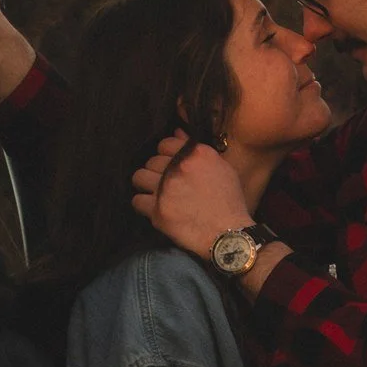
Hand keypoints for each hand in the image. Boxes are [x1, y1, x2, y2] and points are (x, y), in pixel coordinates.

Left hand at [130, 129, 252, 258]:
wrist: (229, 234)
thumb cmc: (230, 203)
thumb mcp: (223, 169)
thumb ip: (198, 151)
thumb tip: (177, 132)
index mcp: (196, 154)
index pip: (165, 144)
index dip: (166, 155)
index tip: (170, 165)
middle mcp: (178, 167)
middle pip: (152, 161)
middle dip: (156, 171)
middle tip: (164, 183)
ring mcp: (166, 189)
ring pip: (139, 177)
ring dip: (145, 184)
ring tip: (154, 192)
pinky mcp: (158, 210)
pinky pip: (137, 200)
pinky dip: (143, 204)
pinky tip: (152, 208)